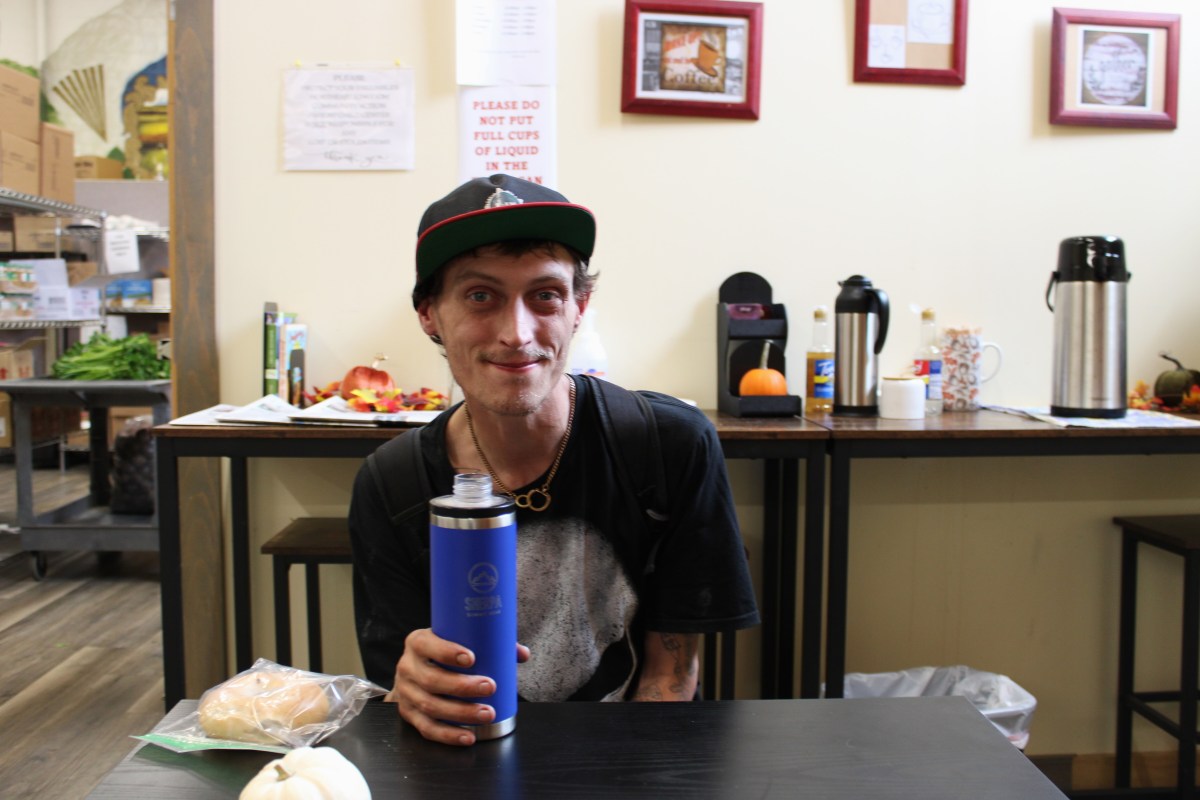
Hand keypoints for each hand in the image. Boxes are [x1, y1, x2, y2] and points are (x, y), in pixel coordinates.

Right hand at [387, 628, 529, 745]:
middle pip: (431, 680)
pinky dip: (449, 735)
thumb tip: (521, 654)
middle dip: (462, 686)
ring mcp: (407, 693)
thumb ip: (489, 643)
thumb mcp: (457, 640)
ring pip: (431, 706)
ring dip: (461, 713)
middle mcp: (408, 667)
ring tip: (487, 713)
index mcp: (417, 643)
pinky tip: (468, 736)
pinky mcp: (409, 715)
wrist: (416, 669)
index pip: (426, 645)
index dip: (446, 652)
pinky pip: (427, 728)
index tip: (471, 658)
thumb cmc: (442, 653)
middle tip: (489, 687)